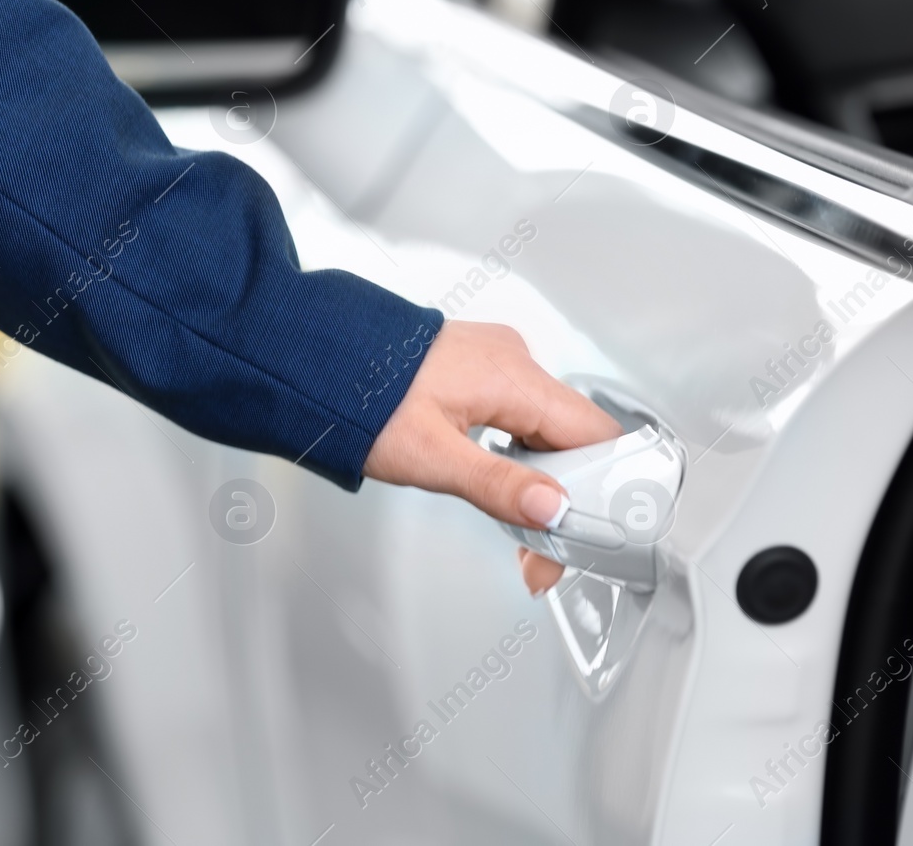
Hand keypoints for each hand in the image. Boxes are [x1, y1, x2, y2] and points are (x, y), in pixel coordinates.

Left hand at [363, 320, 620, 595]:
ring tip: (517, 527)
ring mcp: (496, 361)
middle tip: (539, 552)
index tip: (580, 533)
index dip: (599, 489)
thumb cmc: (360, 397)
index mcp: (514, 376)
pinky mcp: (477, 368)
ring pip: (545, 428)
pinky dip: (518, 453)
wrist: (312, 360)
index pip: (595, 434)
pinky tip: (501, 484)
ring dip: (539, 479)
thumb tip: (552, 507)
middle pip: (573, 436)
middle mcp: (513, 360)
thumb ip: (498, 486)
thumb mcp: (431, 457)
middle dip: (564, 496)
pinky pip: (519, 413)